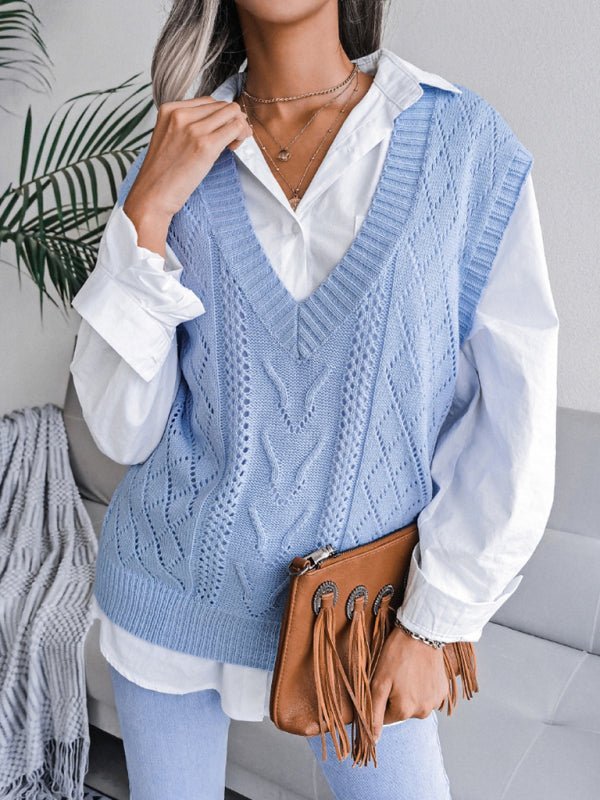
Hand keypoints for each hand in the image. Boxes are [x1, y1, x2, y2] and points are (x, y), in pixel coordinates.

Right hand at [123, 96, 253, 253]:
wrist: (152, 196)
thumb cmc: (162, 175)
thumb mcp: (169, 138)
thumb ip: (187, 125)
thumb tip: (217, 121)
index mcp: (169, 109)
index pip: (208, 101)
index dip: (219, 116)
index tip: (219, 133)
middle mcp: (180, 114)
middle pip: (222, 105)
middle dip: (232, 120)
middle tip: (230, 141)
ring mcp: (193, 128)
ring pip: (233, 113)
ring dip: (239, 127)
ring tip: (232, 145)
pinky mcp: (205, 145)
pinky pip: (236, 128)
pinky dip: (241, 135)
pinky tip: (233, 148)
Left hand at [370, 623, 447, 741]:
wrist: (422, 633)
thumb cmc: (397, 654)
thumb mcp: (379, 681)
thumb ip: (375, 712)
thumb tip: (373, 739)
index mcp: (404, 710)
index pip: (385, 718)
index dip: (381, 700)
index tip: (383, 683)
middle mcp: (422, 712)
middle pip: (401, 711)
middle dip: (395, 697)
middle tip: (395, 674)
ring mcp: (435, 702)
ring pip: (415, 704)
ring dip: (410, 692)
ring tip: (408, 671)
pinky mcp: (443, 692)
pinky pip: (428, 696)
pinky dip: (422, 688)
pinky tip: (419, 672)